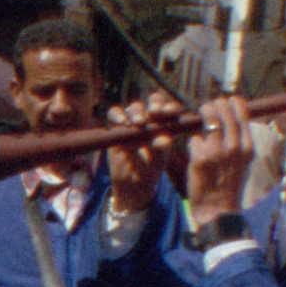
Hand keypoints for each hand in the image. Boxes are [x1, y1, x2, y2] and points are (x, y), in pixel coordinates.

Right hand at [105, 93, 181, 213]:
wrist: (131, 184)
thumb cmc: (149, 171)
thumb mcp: (158, 161)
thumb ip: (161, 149)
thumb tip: (164, 139)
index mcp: (165, 126)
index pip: (170, 110)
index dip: (170, 108)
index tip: (170, 113)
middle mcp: (150, 120)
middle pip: (153, 102)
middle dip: (155, 104)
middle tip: (155, 113)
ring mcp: (132, 122)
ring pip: (135, 107)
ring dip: (137, 112)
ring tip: (139, 123)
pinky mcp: (116, 127)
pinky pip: (114, 114)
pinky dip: (118, 115)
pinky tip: (123, 123)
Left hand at [186, 97, 254, 227]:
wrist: (218, 210)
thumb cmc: (229, 185)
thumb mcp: (243, 163)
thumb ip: (240, 142)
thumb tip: (233, 119)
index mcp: (247, 147)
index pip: (242, 113)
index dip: (232, 103)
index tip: (227, 101)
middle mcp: (234, 147)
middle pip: (224, 111)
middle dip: (215, 105)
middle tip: (209, 106)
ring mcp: (216, 152)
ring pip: (208, 119)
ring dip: (202, 115)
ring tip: (200, 116)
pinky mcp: (199, 159)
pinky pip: (194, 139)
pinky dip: (194, 142)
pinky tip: (195, 147)